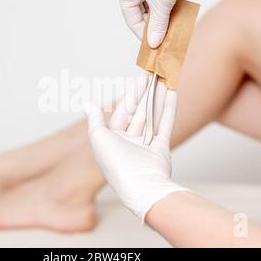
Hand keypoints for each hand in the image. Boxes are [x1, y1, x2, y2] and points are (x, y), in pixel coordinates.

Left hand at [86, 75, 187, 221]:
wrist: (141, 185)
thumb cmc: (116, 163)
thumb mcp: (99, 138)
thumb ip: (95, 120)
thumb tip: (88, 104)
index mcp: (114, 140)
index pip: (122, 113)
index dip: (130, 96)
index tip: (137, 80)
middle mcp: (129, 142)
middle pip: (138, 113)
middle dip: (143, 94)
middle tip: (150, 76)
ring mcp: (146, 146)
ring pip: (152, 116)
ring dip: (157, 98)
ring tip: (163, 81)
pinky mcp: (161, 149)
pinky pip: (165, 124)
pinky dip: (168, 109)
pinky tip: (172, 94)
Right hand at [116, 0, 207, 47]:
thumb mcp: (163, 3)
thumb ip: (158, 25)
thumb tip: (154, 43)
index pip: (131, 18)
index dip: (142, 34)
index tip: (153, 46)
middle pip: (139, 11)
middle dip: (153, 25)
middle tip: (163, 38)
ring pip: (149, 4)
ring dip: (160, 16)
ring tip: (170, 28)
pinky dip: (164, 5)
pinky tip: (173, 14)